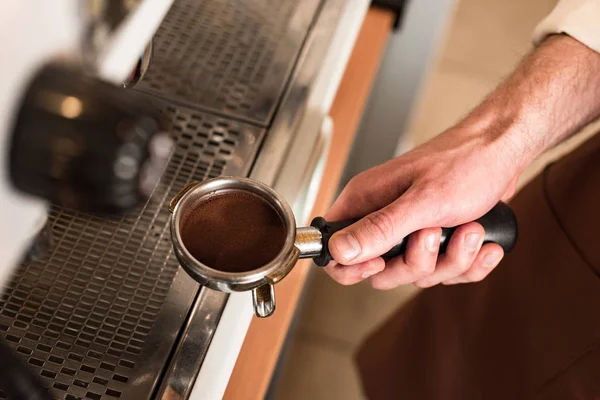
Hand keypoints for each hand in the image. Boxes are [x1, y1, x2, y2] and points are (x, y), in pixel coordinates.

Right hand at [324, 126, 521, 288]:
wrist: (504, 153)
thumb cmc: (466, 162)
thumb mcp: (422, 201)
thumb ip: (379, 228)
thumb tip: (339, 250)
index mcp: (366, 202)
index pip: (334, 250)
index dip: (352, 267)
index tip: (381, 263)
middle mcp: (383, 216)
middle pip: (381, 272)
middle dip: (417, 264)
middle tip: (435, 235)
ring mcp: (410, 230)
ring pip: (417, 272)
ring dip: (451, 259)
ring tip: (469, 229)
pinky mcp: (436, 239)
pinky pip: (444, 270)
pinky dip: (469, 262)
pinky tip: (483, 241)